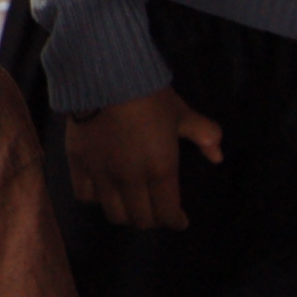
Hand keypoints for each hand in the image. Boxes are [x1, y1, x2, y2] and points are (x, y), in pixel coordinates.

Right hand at [64, 87, 222, 229]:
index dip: (175, 221)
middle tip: (156, 209)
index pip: (167, 214)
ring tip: (130, 204)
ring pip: (114, 213)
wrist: (104, 76)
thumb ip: (204, 134)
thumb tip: (218, 156)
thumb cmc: (148, 94)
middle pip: (141, 219)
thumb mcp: (181, 112)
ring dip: (126, 214)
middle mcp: (130, 180)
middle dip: (153, 219)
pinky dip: (97, 198)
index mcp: (160, 170)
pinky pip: (85, 195)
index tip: (179, 219)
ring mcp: (102, 174)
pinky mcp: (78, 164)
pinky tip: (103, 190)